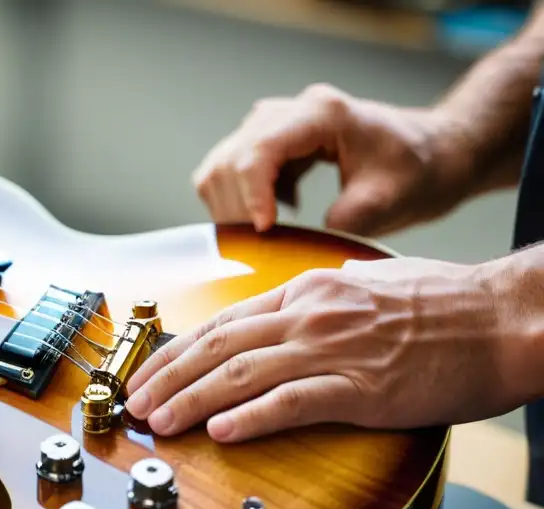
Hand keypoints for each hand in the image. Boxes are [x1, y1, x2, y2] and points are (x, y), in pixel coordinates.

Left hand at [123, 256, 522, 441]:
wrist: (506, 318)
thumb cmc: (446, 305)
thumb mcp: (368, 285)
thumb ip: (321, 300)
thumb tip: (289, 315)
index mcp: (309, 291)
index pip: (225, 324)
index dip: (178, 351)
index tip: (149, 373)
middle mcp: (311, 315)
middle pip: (218, 348)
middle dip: (167, 377)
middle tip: (134, 403)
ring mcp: (334, 349)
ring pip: (241, 374)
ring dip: (190, 400)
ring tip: (158, 422)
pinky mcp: (363, 387)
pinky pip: (292, 402)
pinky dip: (250, 417)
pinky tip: (219, 432)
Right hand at [192, 83, 475, 236]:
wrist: (435, 155)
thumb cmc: (419, 172)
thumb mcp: (387, 203)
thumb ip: (339, 224)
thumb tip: (291, 250)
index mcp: (323, 113)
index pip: (261, 150)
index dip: (253, 194)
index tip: (264, 231)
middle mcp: (292, 111)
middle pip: (232, 158)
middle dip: (238, 207)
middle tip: (261, 245)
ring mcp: (277, 123)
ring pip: (222, 164)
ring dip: (233, 205)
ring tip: (267, 231)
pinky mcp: (271, 141)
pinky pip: (230, 170)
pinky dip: (240, 199)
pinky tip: (275, 214)